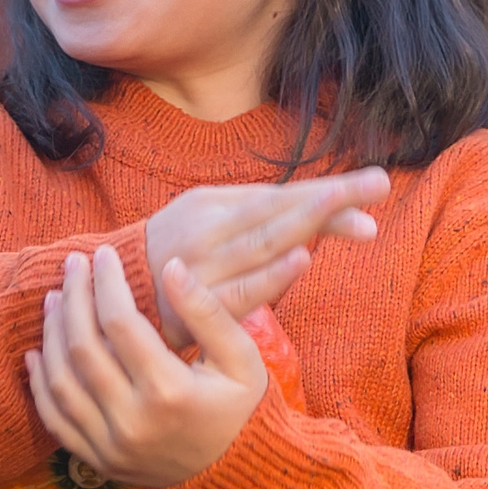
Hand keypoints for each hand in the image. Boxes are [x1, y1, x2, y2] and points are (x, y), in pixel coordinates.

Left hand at [24, 248, 273, 488]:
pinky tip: (36, 353)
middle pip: (82, 348)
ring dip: (50, 335)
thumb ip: (208, 312)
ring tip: (54, 300)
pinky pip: (54, 419)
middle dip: (73, 299)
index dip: (106, 283)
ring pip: (60, 382)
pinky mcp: (96, 459)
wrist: (233, 473)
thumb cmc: (240, 408)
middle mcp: (132, 420)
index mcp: (169, 391)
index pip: (120, 323)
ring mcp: (109, 444)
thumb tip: (172, 267)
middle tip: (72, 266)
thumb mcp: (241, 359)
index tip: (103, 255)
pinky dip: (39, 384)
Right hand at [143, 168, 388, 345]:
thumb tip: (324, 211)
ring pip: (263, 244)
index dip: (327, 190)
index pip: (280, 195)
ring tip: (358, 219)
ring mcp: (201, 266)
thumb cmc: (175, 258)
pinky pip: (239, 292)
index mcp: (213, 205)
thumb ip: (260, 220)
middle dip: (332, 199)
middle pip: (278, 212)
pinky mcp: (194, 306)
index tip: (377, 182)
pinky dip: (269, 276)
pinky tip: (299, 262)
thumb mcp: (208, 224)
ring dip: (309, 227)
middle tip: (379, 184)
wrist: (108, 296)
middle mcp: (208, 228)